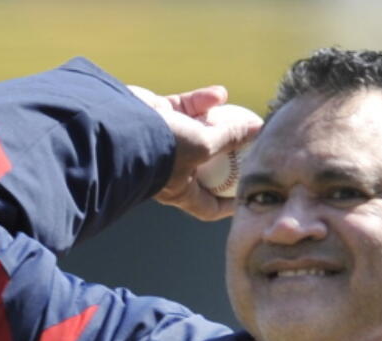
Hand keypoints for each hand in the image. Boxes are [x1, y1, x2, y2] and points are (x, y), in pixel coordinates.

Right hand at [128, 84, 262, 220]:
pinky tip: (220, 93)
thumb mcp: (204, 146)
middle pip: (208, 167)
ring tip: (241, 114)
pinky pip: (184, 108)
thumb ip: (231, 137)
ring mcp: (165, 142)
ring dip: (219, 123)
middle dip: (229, 157)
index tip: (247, 195)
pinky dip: (202, 101)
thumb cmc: (164, 148)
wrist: (121, 123)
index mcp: (182, 191)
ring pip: (198, 133)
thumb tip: (259, 129)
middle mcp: (173, 169)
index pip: (210, 206)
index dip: (230, 203)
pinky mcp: (157, 115)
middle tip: (251, 148)